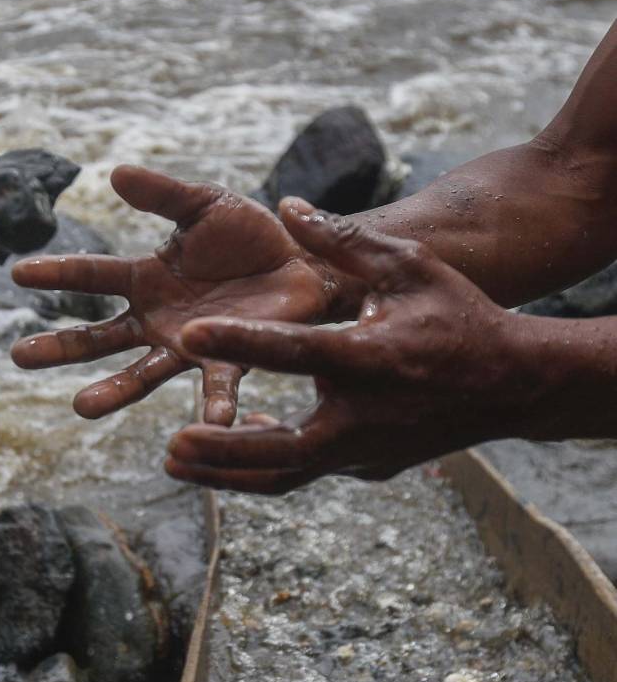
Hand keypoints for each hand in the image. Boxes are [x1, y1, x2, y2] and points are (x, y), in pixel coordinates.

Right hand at [10, 165, 336, 424]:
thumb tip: (114, 173)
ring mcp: (187, 345)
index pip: (91, 275)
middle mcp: (155, 318)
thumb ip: (163, 195)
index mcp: (145, 277)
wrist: (305, 262)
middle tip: (18, 356)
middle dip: (59, 347)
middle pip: (98, 337)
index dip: (56, 273)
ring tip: (80, 407)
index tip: (18, 273)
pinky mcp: (228, 359)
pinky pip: (217, 385)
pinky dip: (213, 405)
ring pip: (140, 373)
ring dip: (112, 391)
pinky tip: (211, 423)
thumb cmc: (250, 234)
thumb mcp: (204, 205)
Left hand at [166, 198, 542, 492]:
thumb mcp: (409, 267)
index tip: (189, 335)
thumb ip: (345, 241)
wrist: (515, 384)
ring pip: (287, 476)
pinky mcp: (367, 467)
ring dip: (227, 474)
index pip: (295, 350)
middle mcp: (366, 415)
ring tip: (173, 461)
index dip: (240, 342)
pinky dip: (263, 463)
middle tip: (167, 447)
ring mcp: (367, 451)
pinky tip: (227, 448)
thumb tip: (286, 206)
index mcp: (372, 357)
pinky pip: (306, 471)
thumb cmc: (460, 316)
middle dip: (222, 454)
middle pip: (283, 451)